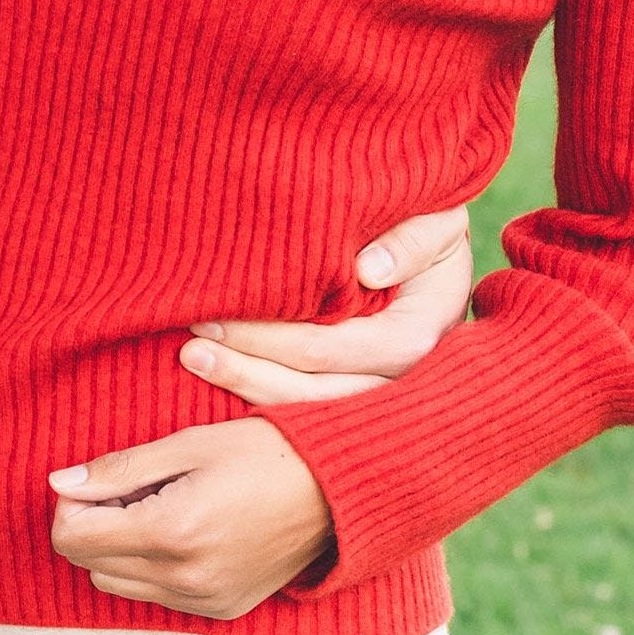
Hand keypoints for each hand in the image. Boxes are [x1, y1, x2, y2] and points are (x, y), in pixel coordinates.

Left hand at [49, 420, 330, 620]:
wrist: (339, 488)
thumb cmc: (267, 452)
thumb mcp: (190, 444)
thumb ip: (120, 467)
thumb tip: (60, 482)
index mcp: (172, 531)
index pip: (72, 537)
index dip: (73, 503)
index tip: (99, 477)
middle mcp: (184, 578)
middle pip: (90, 564)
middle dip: (94, 524)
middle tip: (132, 486)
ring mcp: (204, 601)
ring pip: (119, 584)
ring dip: (121, 547)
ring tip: (161, 505)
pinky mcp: (220, 610)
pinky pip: (158, 596)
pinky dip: (153, 566)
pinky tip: (185, 528)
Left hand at [178, 203, 472, 406]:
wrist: (444, 251)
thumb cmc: (434, 224)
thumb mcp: (439, 219)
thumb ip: (412, 239)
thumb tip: (368, 271)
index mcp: (419, 337)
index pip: (334, 349)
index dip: (271, 339)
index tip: (216, 314)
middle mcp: (402, 380)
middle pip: (313, 393)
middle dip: (246, 370)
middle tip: (189, 343)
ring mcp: (382, 396)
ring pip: (306, 412)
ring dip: (246, 387)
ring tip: (193, 357)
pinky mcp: (362, 399)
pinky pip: (307, 415)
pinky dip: (263, 398)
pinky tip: (221, 379)